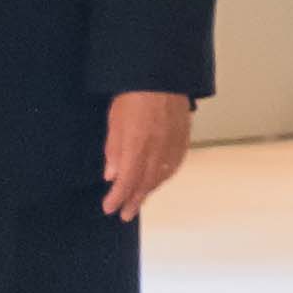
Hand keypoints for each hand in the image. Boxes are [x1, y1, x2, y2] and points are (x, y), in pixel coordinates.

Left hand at [96, 89, 197, 218]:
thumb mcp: (115, 121)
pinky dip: (165, 177)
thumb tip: (111, 174)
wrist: (162, 77)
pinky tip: (160, 181)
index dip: (117, 197)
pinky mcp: (183, 139)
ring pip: (161, 176)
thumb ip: (114, 150)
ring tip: (140, 201)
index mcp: (137, 146)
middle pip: (145, 183)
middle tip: (126, 215)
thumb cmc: (134, 94)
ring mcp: (172, 145)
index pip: (126, 181)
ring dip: (149, 191)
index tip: (109, 208)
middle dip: (133, 201)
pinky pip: (174, 164)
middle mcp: (157, 149)